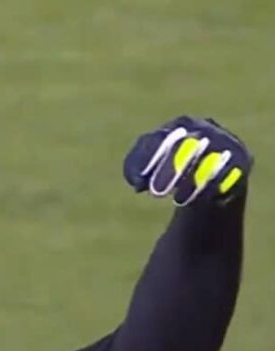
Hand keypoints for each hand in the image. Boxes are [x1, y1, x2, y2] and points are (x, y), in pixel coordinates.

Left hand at [124, 116, 251, 206]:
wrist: (210, 175)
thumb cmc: (171, 166)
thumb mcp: (148, 166)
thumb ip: (134, 170)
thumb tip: (139, 184)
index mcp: (178, 125)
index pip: (160, 138)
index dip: (149, 160)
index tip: (139, 184)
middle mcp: (203, 128)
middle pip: (185, 144)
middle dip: (170, 169)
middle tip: (156, 193)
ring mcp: (224, 141)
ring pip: (208, 158)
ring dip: (192, 181)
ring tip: (178, 200)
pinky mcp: (241, 159)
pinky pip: (228, 172)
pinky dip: (212, 187)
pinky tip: (200, 200)